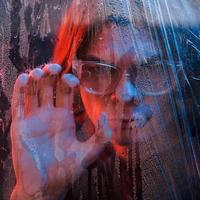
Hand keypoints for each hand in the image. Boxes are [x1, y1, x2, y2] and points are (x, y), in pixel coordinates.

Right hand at [10, 64, 105, 199]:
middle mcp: (49, 114)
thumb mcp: (88, 152)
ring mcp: (33, 118)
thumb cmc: (67, 170)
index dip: (68, 81)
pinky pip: (18, 104)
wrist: (46, 186)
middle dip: (51, 74)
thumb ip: (101, 135)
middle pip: (48, 86)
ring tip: (40, 72)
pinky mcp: (19, 125)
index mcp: (64, 117)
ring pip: (33, 91)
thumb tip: (103, 114)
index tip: (72, 79)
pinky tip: (25, 78)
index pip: (65, 91)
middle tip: (55, 67)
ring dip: (35, 78)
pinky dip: (20, 90)